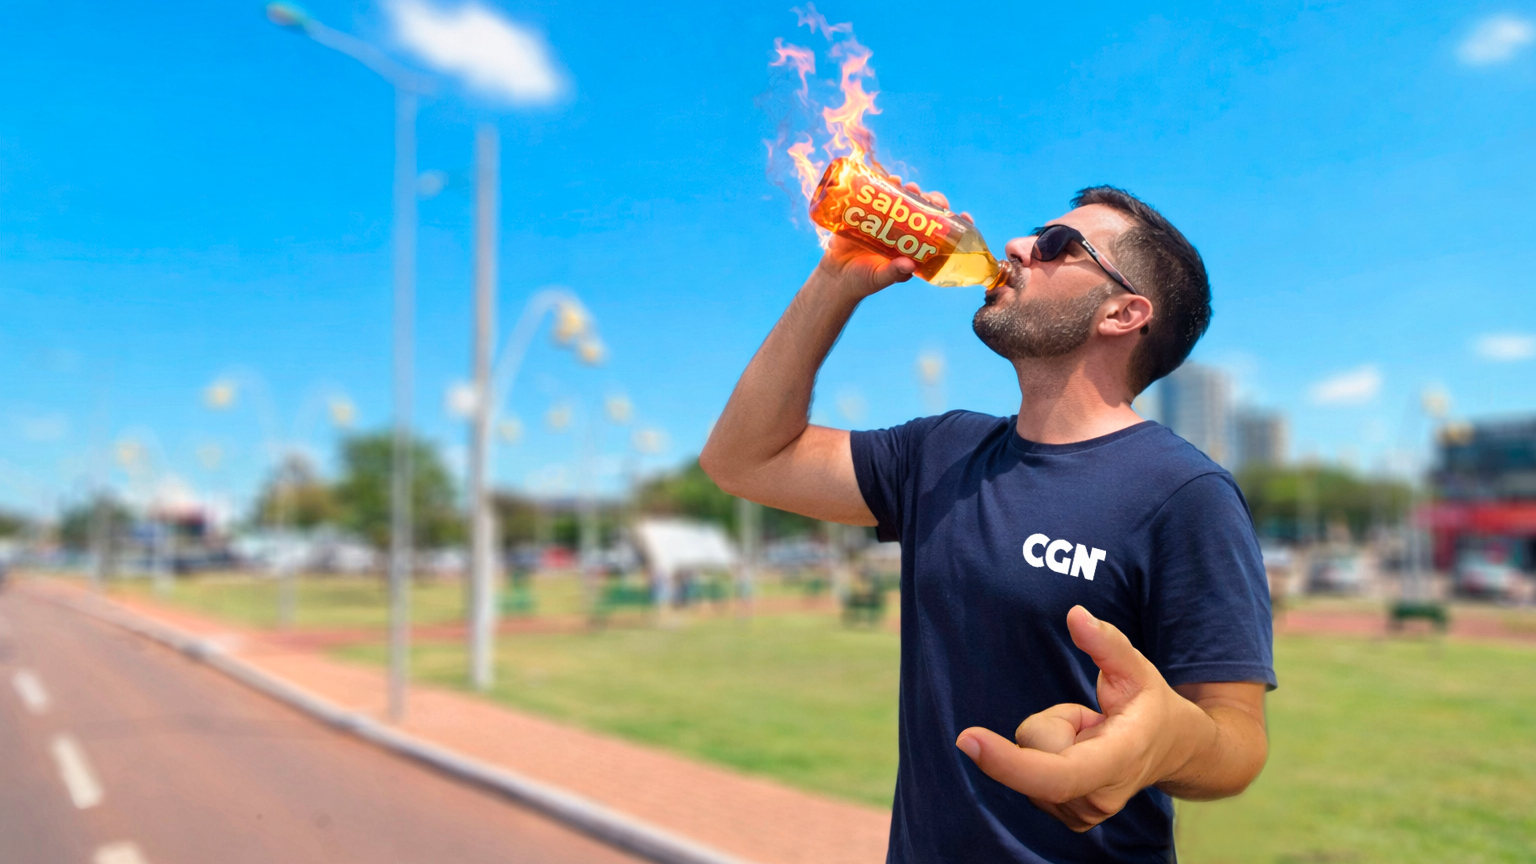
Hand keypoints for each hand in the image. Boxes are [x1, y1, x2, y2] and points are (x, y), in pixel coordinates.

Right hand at [813, 178, 967, 298]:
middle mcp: (904, 231)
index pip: (940, 232)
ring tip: (912, 187)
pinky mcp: (869, 212)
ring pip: (906, 199)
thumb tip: (908, 264)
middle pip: (926, 210)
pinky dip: (888, 183)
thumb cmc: (863, 280)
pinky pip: (882, 194)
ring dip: (913, 190)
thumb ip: (894, 273)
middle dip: (934, 201)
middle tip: (934, 200)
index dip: (955, 223)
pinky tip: (893, 179)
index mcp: (914, 247)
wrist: (835, 276)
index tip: (965, 216)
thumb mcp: (880, 278)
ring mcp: (887, 220)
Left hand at [954, 606, 1209, 831]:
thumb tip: (1075, 615)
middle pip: (1034, 748)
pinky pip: (1028, 775)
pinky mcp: (1066, 816)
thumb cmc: (1150, 705)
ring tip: (1091, 735)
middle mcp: (1098, 798)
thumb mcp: (1137, 668)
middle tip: (1091, 718)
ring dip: (1051, 740)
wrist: (1174, 752)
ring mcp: (1082, 814)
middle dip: (1052, 721)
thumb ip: (1106, 642)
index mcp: (1118, 761)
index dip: (1008, 763)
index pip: (1056, 774)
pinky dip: (1047, 757)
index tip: (968, 739)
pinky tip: (1081, 752)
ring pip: (1029, 760)